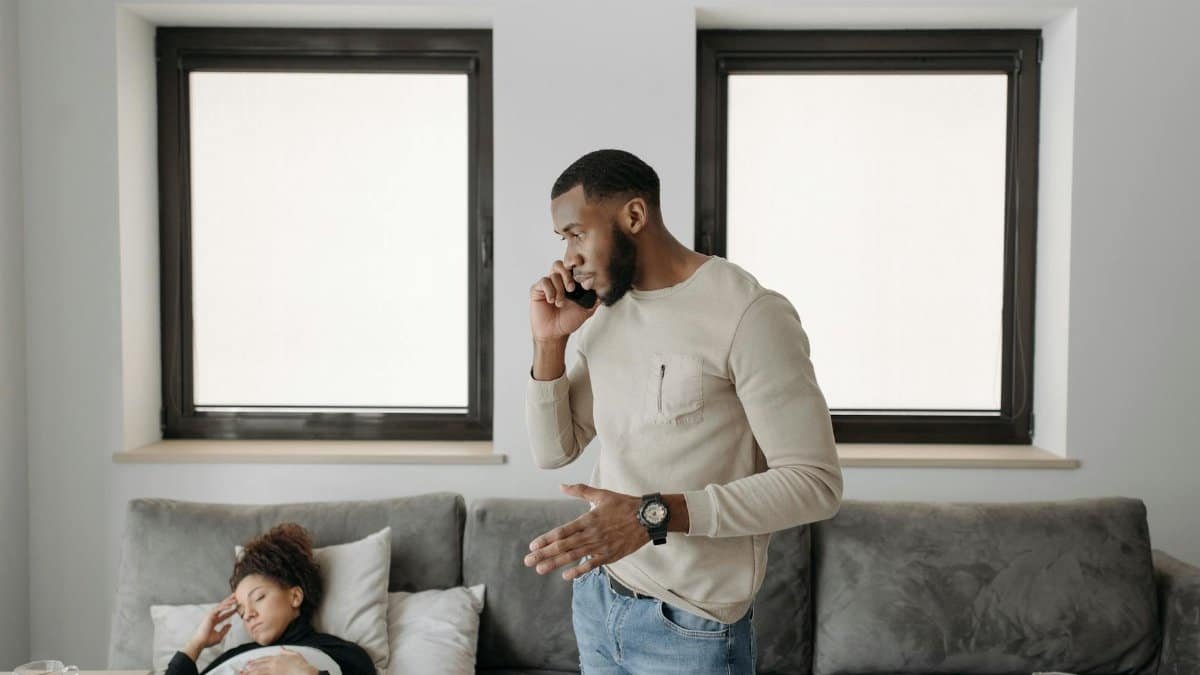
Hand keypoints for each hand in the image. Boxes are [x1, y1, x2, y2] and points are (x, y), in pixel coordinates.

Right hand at [184, 593, 236, 658]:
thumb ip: (225, 630)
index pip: (224, 615)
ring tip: (235, 599)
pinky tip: (231, 605)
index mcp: (214, 621)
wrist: (201, 643)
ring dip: (228, 602)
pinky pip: (218, 609)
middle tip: (236, 597)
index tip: (237, 608)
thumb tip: (230, 624)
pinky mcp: (209, 615)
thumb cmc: (208, 641)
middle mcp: (212, 617)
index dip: (231, 611)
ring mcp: (210, 615)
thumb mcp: (219, 636)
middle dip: (229, 602)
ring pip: (220, 606)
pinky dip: (224, 607)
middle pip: (222, 607)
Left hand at [238, 648, 316, 674]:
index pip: (265, 658)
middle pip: (260, 664)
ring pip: (259, 670)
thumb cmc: (302, 665)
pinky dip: (257, 674)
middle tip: (243, 669)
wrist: (304, 672)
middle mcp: (274, 663)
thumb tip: (282, 648)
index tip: (250, 662)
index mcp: (279, 657)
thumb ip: (287, 651)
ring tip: (244, 673)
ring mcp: (273, 669)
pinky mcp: (274, 674)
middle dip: (251, 667)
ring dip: (251, 672)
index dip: (256, 661)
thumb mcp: (296, 654)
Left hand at [524, 484, 647, 580]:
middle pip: (564, 546)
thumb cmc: (624, 505)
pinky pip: (591, 565)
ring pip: (574, 557)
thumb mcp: (602, 494)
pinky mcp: (610, 555)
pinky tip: (566, 576)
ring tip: (540, 569)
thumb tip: (561, 486)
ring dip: (555, 564)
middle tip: (528, 561)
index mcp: (588, 519)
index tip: (533, 546)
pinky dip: (579, 571)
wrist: (648, 518)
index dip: (546, 539)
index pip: (562, 531)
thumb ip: (580, 491)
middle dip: (544, 554)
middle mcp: (591, 534)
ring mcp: (600, 546)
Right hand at [530, 261, 598, 341]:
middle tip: (572, 289)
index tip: (580, 267)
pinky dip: (549, 291)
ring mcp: (547, 285)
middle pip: (560, 265)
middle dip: (567, 275)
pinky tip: (551, 301)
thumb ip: (595, 298)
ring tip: (560, 303)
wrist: (555, 333)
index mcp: (570, 282)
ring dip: (559, 289)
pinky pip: (543, 282)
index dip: (575, 263)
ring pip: (553, 274)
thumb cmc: (569, 320)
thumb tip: (604, 287)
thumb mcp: (587, 309)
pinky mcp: (537, 290)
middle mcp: (558, 281)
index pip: (571, 266)